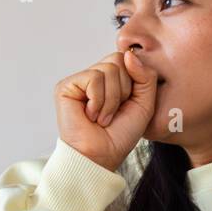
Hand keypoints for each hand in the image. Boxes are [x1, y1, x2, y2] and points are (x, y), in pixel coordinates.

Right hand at [54, 49, 158, 171]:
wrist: (100, 156)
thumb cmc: (120, 135)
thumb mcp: (145, 104)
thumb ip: (145, 76)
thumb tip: (128, 54)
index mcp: (112, 79)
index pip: (128, 59)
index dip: (134, 81)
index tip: (127, 105)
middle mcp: (95, 77)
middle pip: (119, 59)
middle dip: (123, 90)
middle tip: (113, 113)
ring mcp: (80, 81)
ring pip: (108, 69)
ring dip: (111, 100)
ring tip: (102, 118)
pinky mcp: (66, 86)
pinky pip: (93, 78)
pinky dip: (98, 101)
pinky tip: (91, 115)